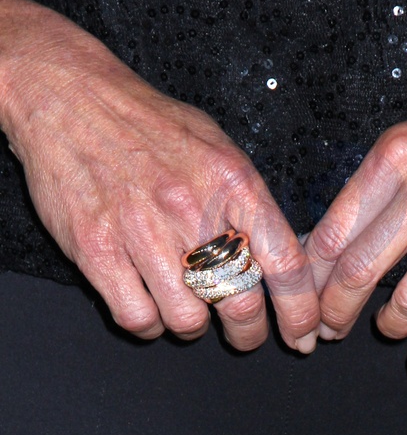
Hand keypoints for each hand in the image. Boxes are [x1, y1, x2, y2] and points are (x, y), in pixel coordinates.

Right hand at [0, 0, 319, 351]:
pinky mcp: (96, 248)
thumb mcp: (219, 147)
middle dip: (250, 333)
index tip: (304, 333)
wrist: (73, 100)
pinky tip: (151, 307)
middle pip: (241, 303)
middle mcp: (192, 208)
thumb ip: (249, 201)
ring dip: (195, 326)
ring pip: (188, 321)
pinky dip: (150, 325)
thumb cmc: (153, 125)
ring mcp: (141, 231)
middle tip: (246, 334)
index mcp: (233, 182)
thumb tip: (276, 254)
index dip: (300, 311)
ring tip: (190, 309)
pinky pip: (137, 318)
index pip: (284, 263)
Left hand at [305, 35, 406, 370]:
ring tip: (386, 327)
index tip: (304, 298)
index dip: (310, 279)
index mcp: (395, 159)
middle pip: (357, 271)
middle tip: (329, 328)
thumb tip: (325, 241)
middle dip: (334, 313)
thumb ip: (371, 191)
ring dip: (389, 325)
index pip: (331, 234)